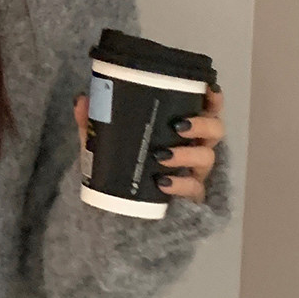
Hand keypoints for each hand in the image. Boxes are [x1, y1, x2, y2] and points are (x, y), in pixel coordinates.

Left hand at [73, 85, 225, 203]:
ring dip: (186, 154)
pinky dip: (179, 184)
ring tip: (162, 155)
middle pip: (216, 130)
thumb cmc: (124, 163)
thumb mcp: (107, 141)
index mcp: (184, 127)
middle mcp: (196, 146)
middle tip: (178, 125)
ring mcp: (195, 172)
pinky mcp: (190, 196)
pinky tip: (163, 182)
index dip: (214, 99)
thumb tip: (82, 100)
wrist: (119, 206)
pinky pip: (194, 190)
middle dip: (202, 125)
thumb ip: (94, 121)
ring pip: (207, 158)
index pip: (208, 109)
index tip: (208, 91)